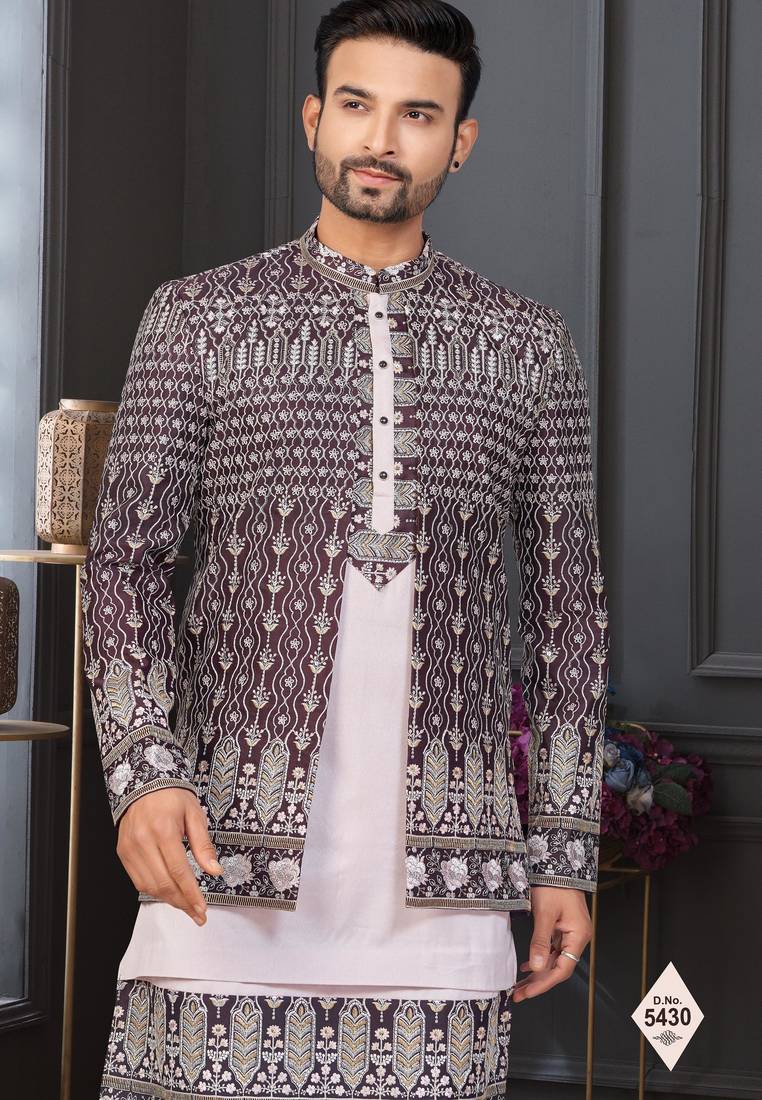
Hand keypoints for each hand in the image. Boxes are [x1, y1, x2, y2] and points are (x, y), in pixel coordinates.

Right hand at [116, 788, 223, 924]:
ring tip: (186, 906)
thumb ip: (203, 844)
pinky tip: (169, 893)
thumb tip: (215, 871)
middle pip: (163, 883)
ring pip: (149, 886)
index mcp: (163, 830)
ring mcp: (130, 849)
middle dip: (182, 903)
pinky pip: (138, 880)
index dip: (191, 893)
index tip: (202, 909)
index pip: (179, 871)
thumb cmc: (172, 797)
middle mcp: (143, 841)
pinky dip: (155, 891)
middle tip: (198, 914)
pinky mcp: (123, 853)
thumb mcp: (194, 814)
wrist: (144, 784)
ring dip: (169, 900)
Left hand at [511, 885, 591, 1002]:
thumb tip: (536, 967)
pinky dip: (540, 959)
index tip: (527, 993)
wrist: (557, 863)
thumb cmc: (553, 884)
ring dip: (537, 973)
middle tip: (518, 994)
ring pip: (554, 960)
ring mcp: (571, 932)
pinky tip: (527, 967)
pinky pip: (552, 949)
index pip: (562, 969)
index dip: (544, 983)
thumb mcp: (544, 913)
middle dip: (538, 982)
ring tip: (519, 985)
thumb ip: (540, 941)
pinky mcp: (563, 927)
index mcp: (578, 935)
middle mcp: (578, 937)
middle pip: (559, 967)